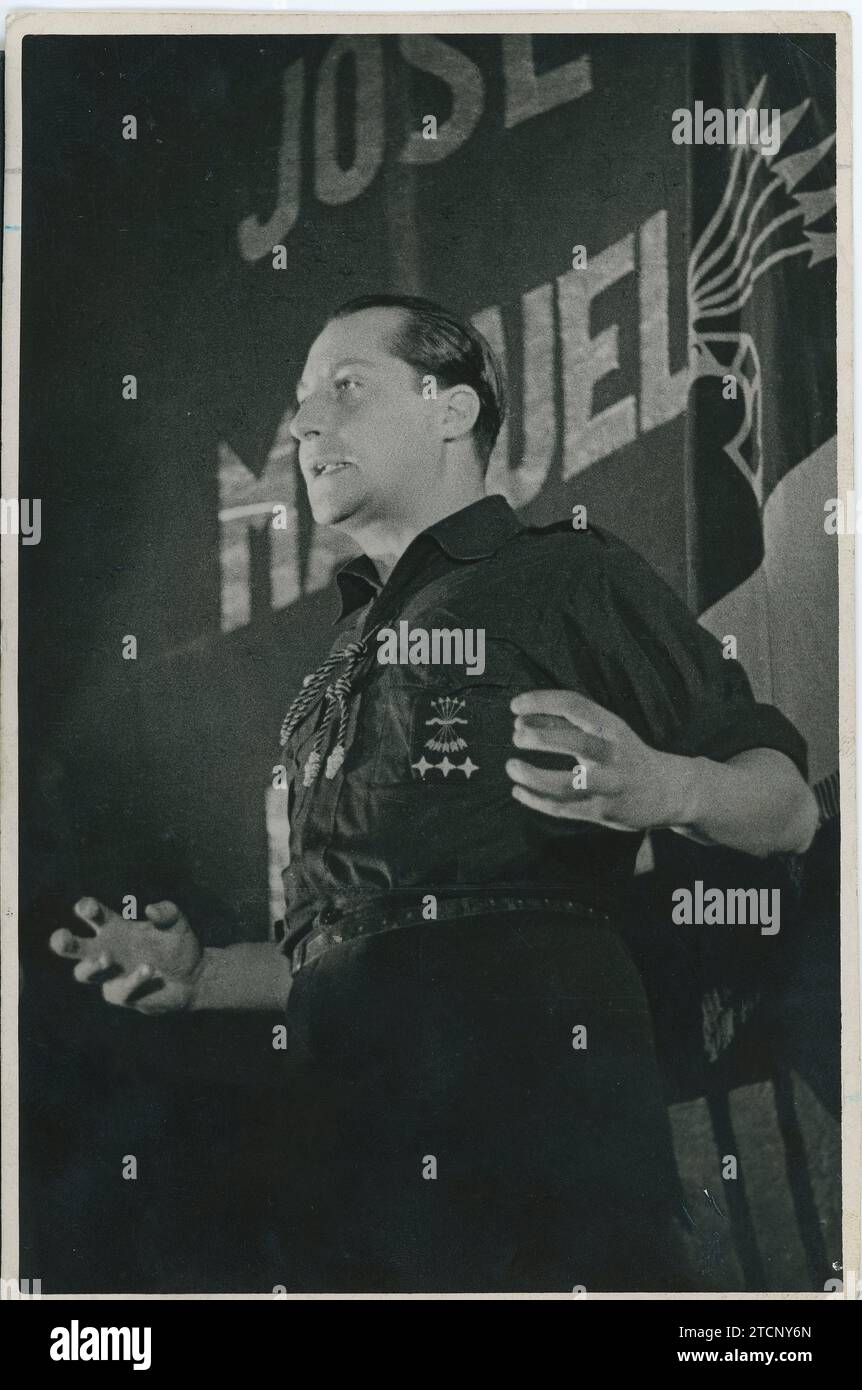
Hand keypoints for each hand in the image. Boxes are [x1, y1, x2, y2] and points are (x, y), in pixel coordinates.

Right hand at [49, 897, 203, 1014]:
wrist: (192, 977)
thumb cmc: (178, 946)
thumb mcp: (177, 924)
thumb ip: (167, 913)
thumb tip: (151, 909)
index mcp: (114, 927)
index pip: (93, 915)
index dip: (86, 909)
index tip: (88, 908)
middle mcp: (106, 949)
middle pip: (73, 946)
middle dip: (63, 942)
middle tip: (61, 937)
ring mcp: (110, 975)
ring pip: (83, 973)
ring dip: (92, 966)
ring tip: (107, 958)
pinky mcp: (121, 995)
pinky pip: (119, 989)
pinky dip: (133, 979)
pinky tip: (148, 969)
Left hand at [506, 689, 696, 830]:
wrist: (669, 791)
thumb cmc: (624, 754)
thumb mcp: (603, 732)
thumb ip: (562, 724)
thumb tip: (519, 720)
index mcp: (611, 727)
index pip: (575, 705)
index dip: (542, 702)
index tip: (515, 706)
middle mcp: (613, 754)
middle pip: (575, 742)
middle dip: (541, 737)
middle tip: (516, 736)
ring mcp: (609, 786)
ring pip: (567, 784)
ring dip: (534, 776)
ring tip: (511, 767)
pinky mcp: (603, 812)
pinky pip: (564, 809)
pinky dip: (537, 801)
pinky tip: (519, 791)